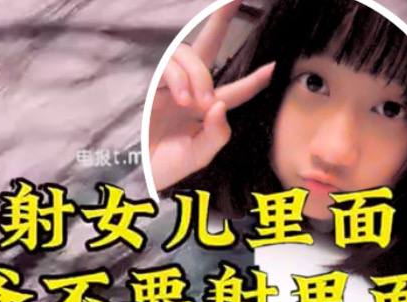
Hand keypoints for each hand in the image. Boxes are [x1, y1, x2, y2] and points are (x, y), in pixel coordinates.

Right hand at [149, 0, 274, 190]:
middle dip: (219, 21)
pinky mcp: (148, 86)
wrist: (133, 175)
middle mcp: (188, 92)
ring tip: (195, 101)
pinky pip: (168, 67)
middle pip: (207, 50)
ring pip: (189, 56)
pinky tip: (180, 98)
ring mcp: (167, 86)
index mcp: (203, 111)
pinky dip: (179, 79)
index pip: (234, 91)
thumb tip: (219, 105)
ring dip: (198, 75)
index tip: (273, 68)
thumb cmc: (162, 168)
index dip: (254, 81)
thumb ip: (216, 135)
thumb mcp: (197, 156)